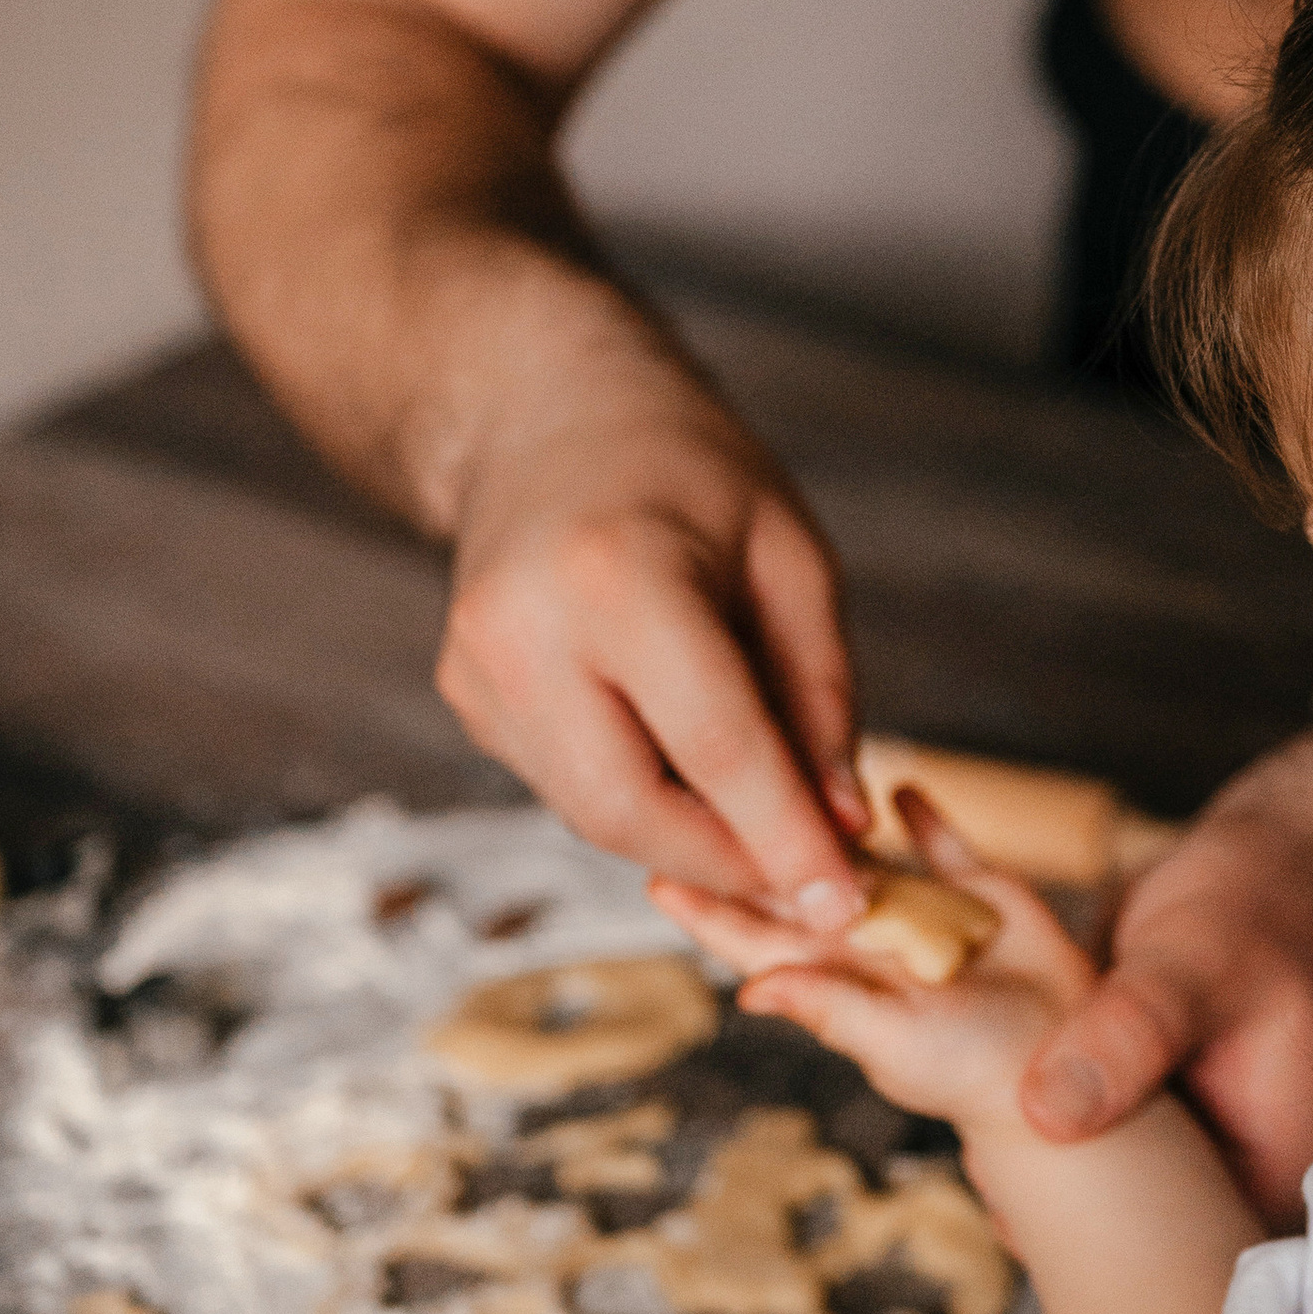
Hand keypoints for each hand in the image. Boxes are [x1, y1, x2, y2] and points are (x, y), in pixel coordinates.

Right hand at [437, 357, 870, 920]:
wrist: (546, 412)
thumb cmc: (687, 469)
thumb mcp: (792, 557)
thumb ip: (820, 693)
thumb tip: (838, 823)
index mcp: (618, 578)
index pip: (714, 746)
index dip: (786, 838)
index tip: (847, 901)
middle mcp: (525, 631)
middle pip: (630, 808)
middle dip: (727, 862)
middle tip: (807, 881)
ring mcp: (477, 668)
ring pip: (590, 813)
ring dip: (683, 839)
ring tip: (763, 823)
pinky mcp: (465, 695)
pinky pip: (563, 783)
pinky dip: (636, 798)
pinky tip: (687, 766)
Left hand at [653, 791, 1098, 1144]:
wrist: (1060, 1059)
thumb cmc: (969, 1070)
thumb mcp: (891, 1041)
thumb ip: (827, 1008)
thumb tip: (748, 991)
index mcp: (832, 975)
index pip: (752, 936)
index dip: (705, 905)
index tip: (655, 868)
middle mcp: (865, 936)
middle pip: (790, 879)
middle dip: (748, 842)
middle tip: (698, 786)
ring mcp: (917, 908)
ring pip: (857, 850)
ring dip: (823, 814)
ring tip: (781, 767)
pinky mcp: (973, 887)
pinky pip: (938, 839)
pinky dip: (917, 810)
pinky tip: (896, 781)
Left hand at [1024, 721, 1312, 1225]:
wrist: (1269, 853)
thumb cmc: (1260, 904)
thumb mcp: (1196, 964)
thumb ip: (1130, 1033)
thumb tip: (1047, 1113)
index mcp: (1266, 1170)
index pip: (1186, 1269)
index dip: (1098, 1264)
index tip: (1020, 1223)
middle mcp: (1227, 1173)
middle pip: (1131, 1242)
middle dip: (1047, 1215)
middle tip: (986, 1170)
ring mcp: (1182, 1144)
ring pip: (1091, 1189)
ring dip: (1028, 1163)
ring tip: (977, 1129)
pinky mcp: (1134, 1106)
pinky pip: (1071, 1135)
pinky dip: (1027, 1114)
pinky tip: (981, 1083)